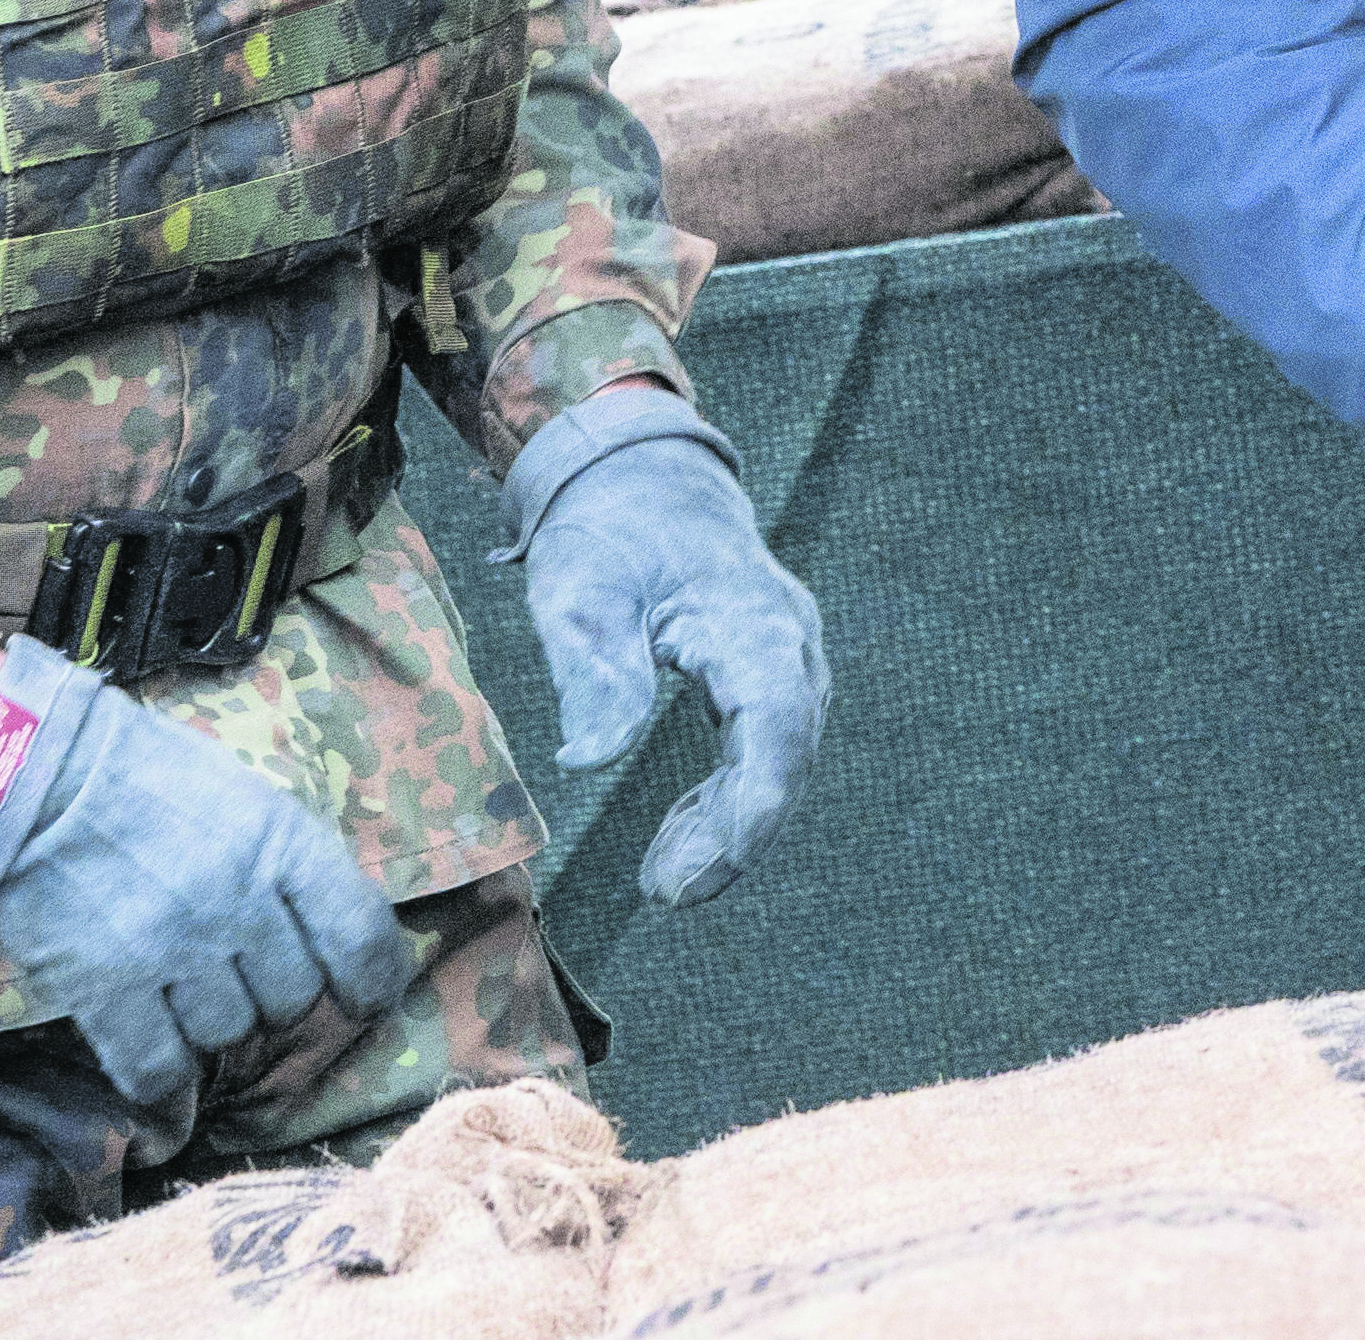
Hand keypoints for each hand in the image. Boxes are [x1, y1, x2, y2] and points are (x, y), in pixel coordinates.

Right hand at [0, 639, 415, 1113]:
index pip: (360, 935)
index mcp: (280, 841)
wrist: (24, 775)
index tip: (363, 998)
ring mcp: (173, 949)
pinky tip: (158, 1071)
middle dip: (274, 997)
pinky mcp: (106, 989)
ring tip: (183, 997)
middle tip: (239, 979)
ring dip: (214, 1028)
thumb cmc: (136, 772)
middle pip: (292, 996)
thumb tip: (322, 925)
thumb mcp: (238, 791)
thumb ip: (283, 858)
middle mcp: (238, 901)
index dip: (372, 980)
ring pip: (229, 1033)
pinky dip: (163, 1083)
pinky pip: (157, 1069)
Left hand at [509, 385, 828, 906]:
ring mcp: (787, 654)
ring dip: (730, 824)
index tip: (696, 877)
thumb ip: (592, 672)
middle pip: (788, 757)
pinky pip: (766, 746)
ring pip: (782, 758)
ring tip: (662, 878)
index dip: (748, 812)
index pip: (775, 729)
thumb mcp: (576, 592)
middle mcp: (788, 640)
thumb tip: (588, 763)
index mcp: (750, 620)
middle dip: (735, 836)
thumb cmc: (606, 531)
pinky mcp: (767, 669)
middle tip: (665, 891)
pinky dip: (727, 797)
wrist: (640, 473)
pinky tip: (678, 833)